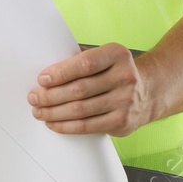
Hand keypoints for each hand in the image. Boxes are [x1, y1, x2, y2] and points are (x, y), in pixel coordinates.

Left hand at [28, 42, 157, 136]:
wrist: (149, 91)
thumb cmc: (114, 71)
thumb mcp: (104, 57)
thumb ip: (79, 59)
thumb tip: (47, 72)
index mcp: (117, 55)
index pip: (84, 64)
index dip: (60, 72)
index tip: (41, 79)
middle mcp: (125, 77)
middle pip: (79, 89)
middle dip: (50, 95)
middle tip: (33, 97)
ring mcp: (125, 101)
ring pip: (81, 110)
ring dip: (54, 112)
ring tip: (39, 111)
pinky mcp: (122, 122)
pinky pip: (88, 126)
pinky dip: (66, 126)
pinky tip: (53, 123)